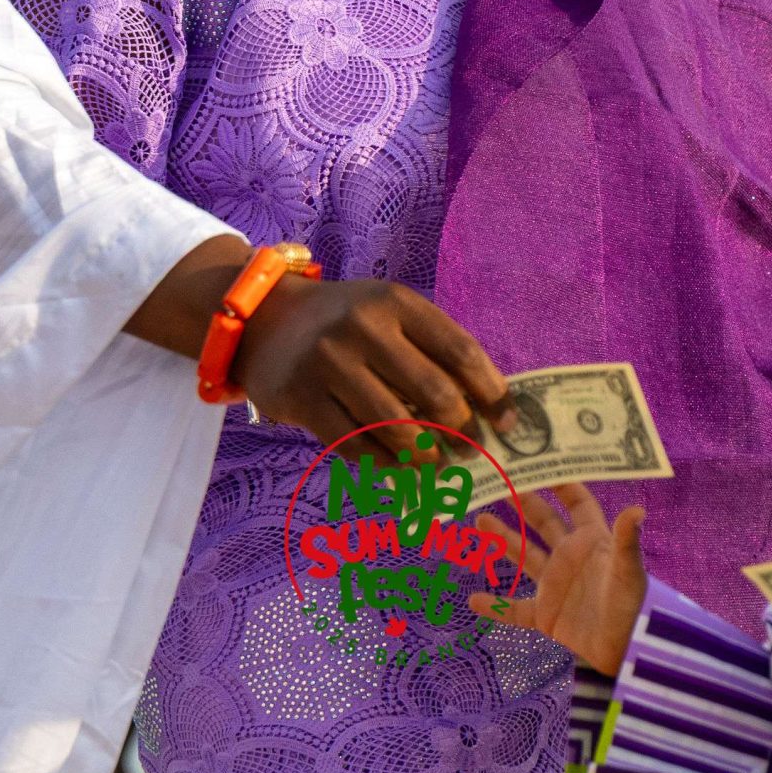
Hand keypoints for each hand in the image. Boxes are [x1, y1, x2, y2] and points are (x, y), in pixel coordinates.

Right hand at [235, 272, 513, 456]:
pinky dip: (386, 466)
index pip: (460, 351)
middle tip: (471, 451)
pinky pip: (358, 446)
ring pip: (398, 428)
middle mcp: (364, 327)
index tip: (508, 423)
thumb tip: (485, 410)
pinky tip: (399, 470)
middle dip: (462, 431)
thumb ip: (430, 350)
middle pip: (435, 393)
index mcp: (397, 302)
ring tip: (438, 466)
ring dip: (426, 457)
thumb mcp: (388, 314)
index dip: (492, 393)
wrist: (263, 319)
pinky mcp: (303, 399)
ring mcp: (330, 363)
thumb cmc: (344, 322)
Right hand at [468, 483, 645, 676]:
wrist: (625, 651)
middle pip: (544, 523)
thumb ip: (626, 541)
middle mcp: (570, 558)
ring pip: (524, 556)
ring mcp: (556, 586)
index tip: (543, 465)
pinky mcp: (546, 616)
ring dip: (503, 539)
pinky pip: (515, 609)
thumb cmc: (631, 605)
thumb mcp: (628, 571)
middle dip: (524, 503)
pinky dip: (495, 606)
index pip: (577, 504)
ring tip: (480, 520)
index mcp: (591, 541)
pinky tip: (473, 600)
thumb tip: (637, 509)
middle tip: (500, 484)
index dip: (563, 484)